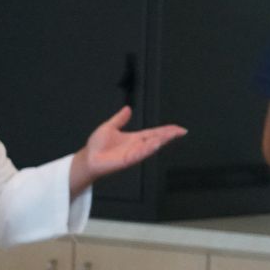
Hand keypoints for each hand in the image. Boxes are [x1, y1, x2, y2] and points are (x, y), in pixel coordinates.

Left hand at [68, 106, 186, 193]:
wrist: (89, 158)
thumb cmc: (97, 145)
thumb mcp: (109, 127)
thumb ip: (119, 119)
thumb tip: (127, 109)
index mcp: (134, 138)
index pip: (154, 132)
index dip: (166, 130)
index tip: (178, 128)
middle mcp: (137, 146)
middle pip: (156, 139)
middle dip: (168, 135)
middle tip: (181, 131)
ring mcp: (133, 154)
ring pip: (150, 147)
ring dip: (160, 141)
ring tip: (170, 135)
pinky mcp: (127, 160)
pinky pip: (139, 154)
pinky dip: (147, 150)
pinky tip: (155, 145)